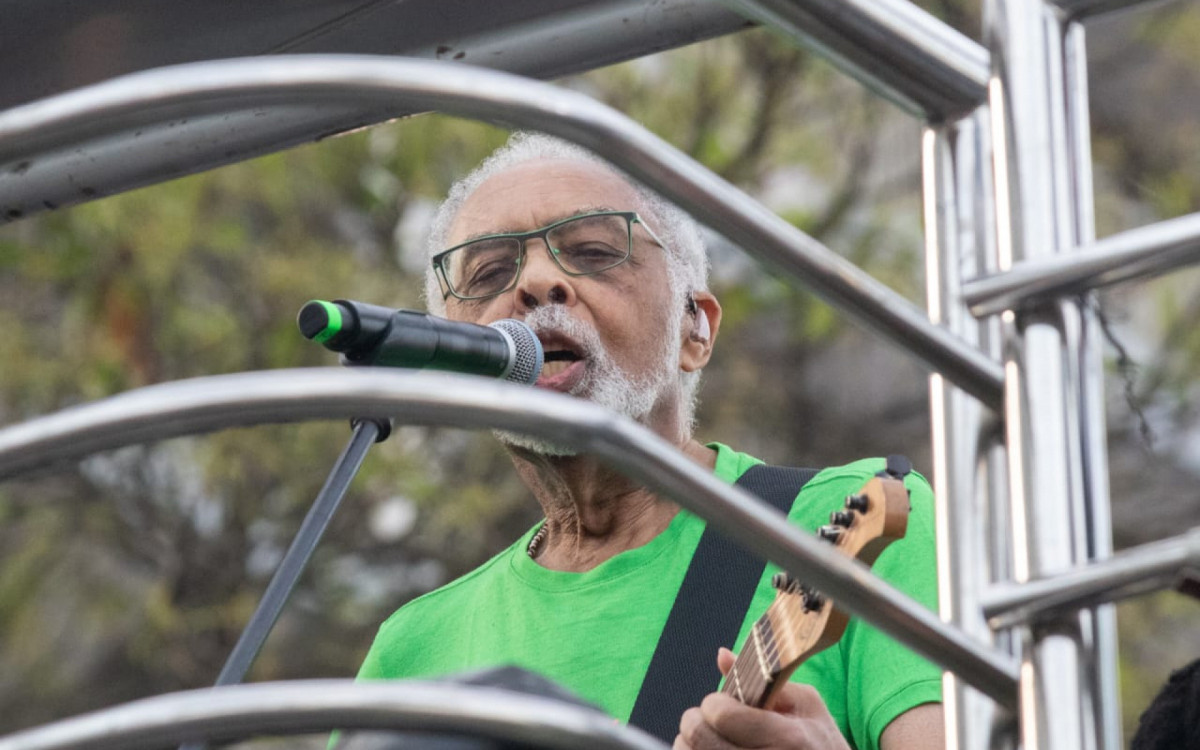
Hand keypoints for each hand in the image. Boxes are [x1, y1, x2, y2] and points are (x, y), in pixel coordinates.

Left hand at [673, 648, 850, 749]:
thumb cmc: (820, 743)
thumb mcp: (805, 705)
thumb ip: (762, 678)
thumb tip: (721, 654)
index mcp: (787, 738)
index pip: (721, 714)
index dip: (715, 702)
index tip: (723, 703)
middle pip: (698, 735)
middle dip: (697, 720)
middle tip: (710, 720)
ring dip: (691, 744)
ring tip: (710, 739)